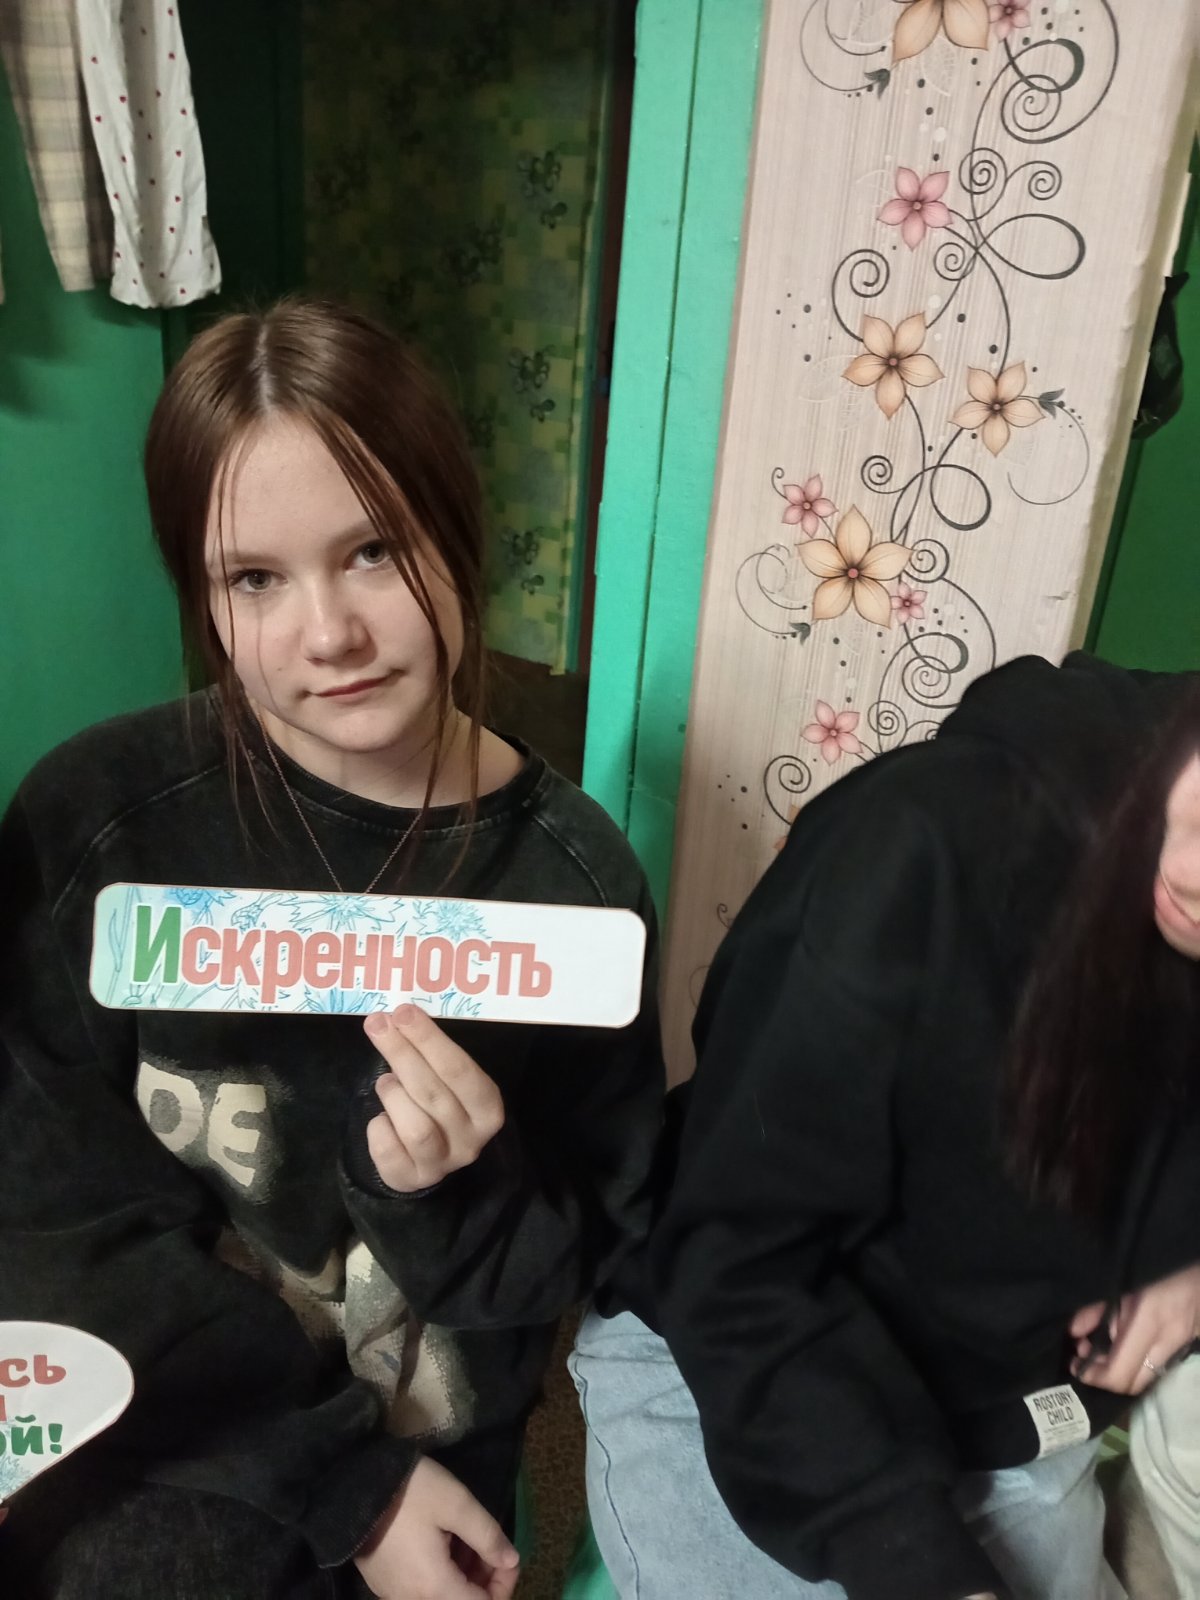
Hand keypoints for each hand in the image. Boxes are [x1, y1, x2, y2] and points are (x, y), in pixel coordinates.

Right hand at [354, 1457, 518, 1598]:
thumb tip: (511, 1560)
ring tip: (466, 1537)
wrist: (351, 1485)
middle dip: (483, 1579)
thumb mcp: (457, 1504)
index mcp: (434, 1588)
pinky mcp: (382, 1582)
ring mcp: (393, 1594)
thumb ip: (488, 1536)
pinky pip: (420, 1589)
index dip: (503, 1586)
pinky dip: (440, 1573)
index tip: (508, 1556)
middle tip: (488, 1542)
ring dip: (462, 1575)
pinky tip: (442, 1541)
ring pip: (440, 1597)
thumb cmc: (410, 1492)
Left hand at [363, 1004, 504, 1192]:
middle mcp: (472, 1139)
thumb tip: (397, 1017)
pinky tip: (381, 1119)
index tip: (403, 1012)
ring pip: (415, 1127)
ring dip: (393, 1095)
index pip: (459, 1070)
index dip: (428, 1040)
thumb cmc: (440, 1105)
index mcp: (488, 1108)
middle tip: (378, 1025)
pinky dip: (378, 1127)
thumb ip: (431, 1055)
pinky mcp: (412, 1179)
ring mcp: (443, 1163)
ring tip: (385, 1082)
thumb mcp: (447, 1081)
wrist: (429, 1159)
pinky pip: (389, 1149)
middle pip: (434, 1093)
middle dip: (402, 1053)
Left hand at [1070, 1260, 1199, 1394]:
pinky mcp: (1190, 1340)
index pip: (1121, 1372)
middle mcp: (1169, 1338)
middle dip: (1106, 1377)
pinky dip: (1138, 1357)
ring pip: (1149, 1373)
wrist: (1196, 1250)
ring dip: (1122, 1368)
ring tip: (1099, 1344)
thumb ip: (1096, 1307)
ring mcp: (1183, 1342)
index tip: (1077, 1367)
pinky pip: (1160, 1360)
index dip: (1095, 1377)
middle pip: (1135, 1383)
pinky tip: (1123, 1338)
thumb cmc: (1157, 1259)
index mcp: (1149, 1320)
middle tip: (1085, 1356)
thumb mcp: (1121, 1279)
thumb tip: (1075, 1332)